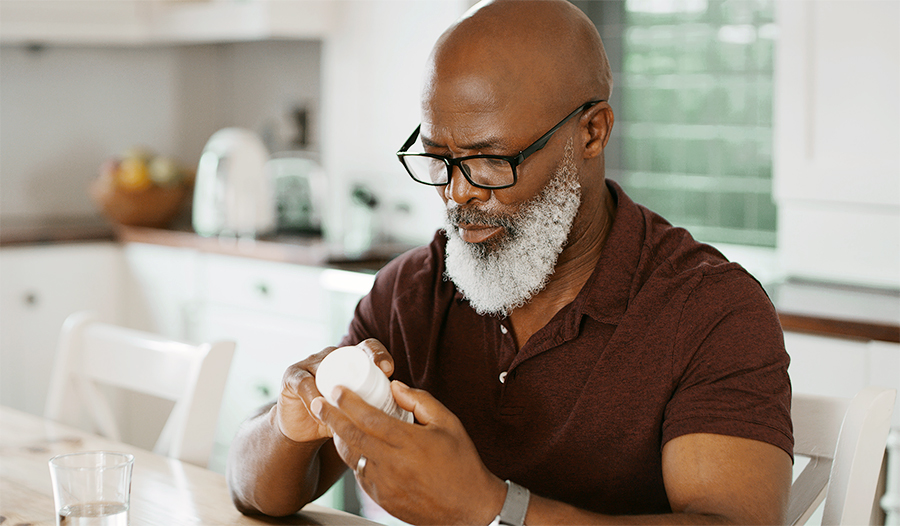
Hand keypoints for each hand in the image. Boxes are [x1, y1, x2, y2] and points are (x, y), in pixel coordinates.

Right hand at [277, 339, 395, 443]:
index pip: (368, 348)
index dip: (379, 354)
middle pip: (348, 354)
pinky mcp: (292, 376)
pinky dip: (314, 398)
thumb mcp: (361, 411)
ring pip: (326, 369)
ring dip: (336, 388)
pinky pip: (304, 383)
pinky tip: (321, 411)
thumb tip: (409, 414)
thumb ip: (379, 406)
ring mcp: (311, 363)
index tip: (389, 371)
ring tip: (346, 407)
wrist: (304, 430)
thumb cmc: (338, 418)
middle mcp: (332, 356)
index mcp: (352, 360)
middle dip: (361, 365)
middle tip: (374, 383)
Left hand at [311, 380, 505, 524]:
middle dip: (331, 417)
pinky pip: (360, 475)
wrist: (470, 508)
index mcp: (410, 443)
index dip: (349, 403)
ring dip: (339, 439)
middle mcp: (394, 464)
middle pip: (352, 437)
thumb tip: (394, 387)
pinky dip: (353, 458)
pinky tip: (353, 447)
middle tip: (317, 403)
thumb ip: (420, 401)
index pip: (370, 418)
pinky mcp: (383, 499)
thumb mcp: (448, 423)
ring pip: (352, 458)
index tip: (337, 390)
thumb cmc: (462, 462)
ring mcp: (386, 485)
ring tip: (330, 423)